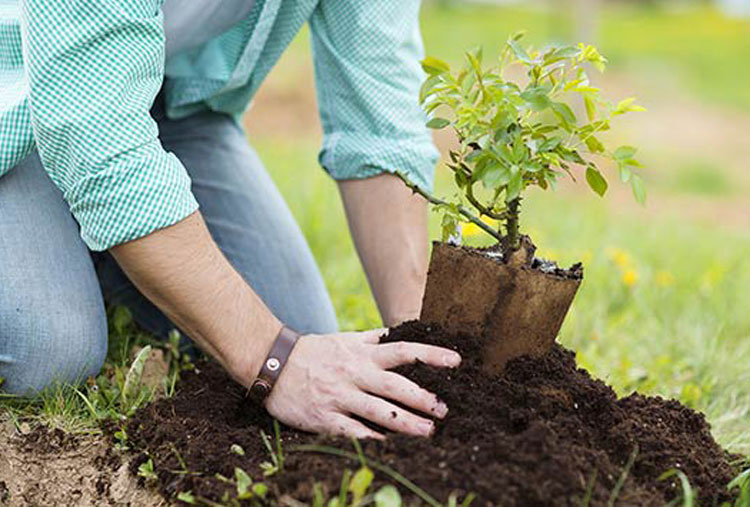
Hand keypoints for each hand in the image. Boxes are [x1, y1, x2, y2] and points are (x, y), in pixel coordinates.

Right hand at [264, 329, 460, 438]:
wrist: (271, 363)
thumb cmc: (314, 352)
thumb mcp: (345, 339)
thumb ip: (373, 338)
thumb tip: (401, 330)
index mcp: (362, 354)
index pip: (403, 350)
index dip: (430, 355)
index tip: (456, 361)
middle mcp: (354, 373)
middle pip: (395, 385)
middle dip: (422, 398)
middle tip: (445, 409)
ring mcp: (339, 396)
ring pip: (378, 411)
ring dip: (406, 422)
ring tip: (429, 432)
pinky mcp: (325, 418)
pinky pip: (353, 431)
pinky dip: (372, 438)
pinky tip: (390, 446)